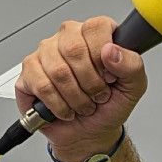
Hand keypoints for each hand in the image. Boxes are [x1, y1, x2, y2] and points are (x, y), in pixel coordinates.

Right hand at [15, 16, 147, 161]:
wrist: (88, 134)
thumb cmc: (108, 107)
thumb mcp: (133, 87)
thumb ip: (132, 64)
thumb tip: (112, 50)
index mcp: (94, 34)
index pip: (96, 27)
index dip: (103, 54)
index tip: (109, 75)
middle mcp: (67, 39)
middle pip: (74, 48)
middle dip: (90, 81)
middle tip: (96, 94)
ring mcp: (44, 54)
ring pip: (58, 70)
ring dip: (75, 97)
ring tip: (82, 103)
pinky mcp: (28, 73)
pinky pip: (41, 86)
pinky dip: (58, 104)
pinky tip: (65, 108)